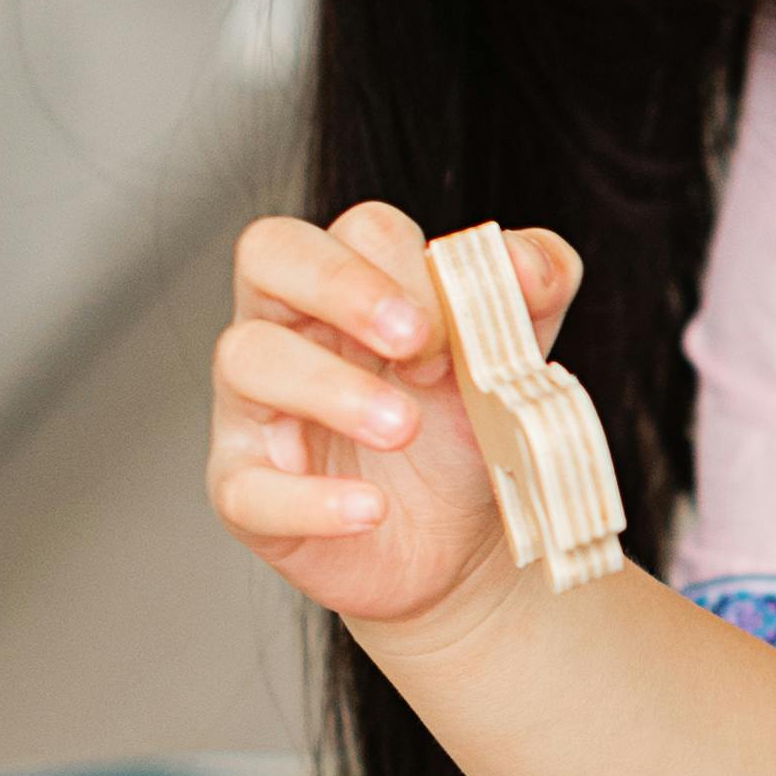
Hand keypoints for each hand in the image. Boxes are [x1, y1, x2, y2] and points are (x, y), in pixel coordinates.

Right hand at [208, 202, 576, 634]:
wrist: (461, 546)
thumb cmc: (460, 435)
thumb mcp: (508, 360)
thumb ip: (529, 295)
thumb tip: (524, 260)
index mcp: (350, 286)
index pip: (355, 229)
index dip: (406, 270)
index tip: (451, 337)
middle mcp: (288, 329)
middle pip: (269, 253)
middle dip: (342, 285)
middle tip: (415, 343)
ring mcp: (255, 409)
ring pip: (247, 359)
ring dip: (332, 388)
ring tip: (402, 431)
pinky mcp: (246, 492)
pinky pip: (248, 487)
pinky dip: (312, 499)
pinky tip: (370, 509)